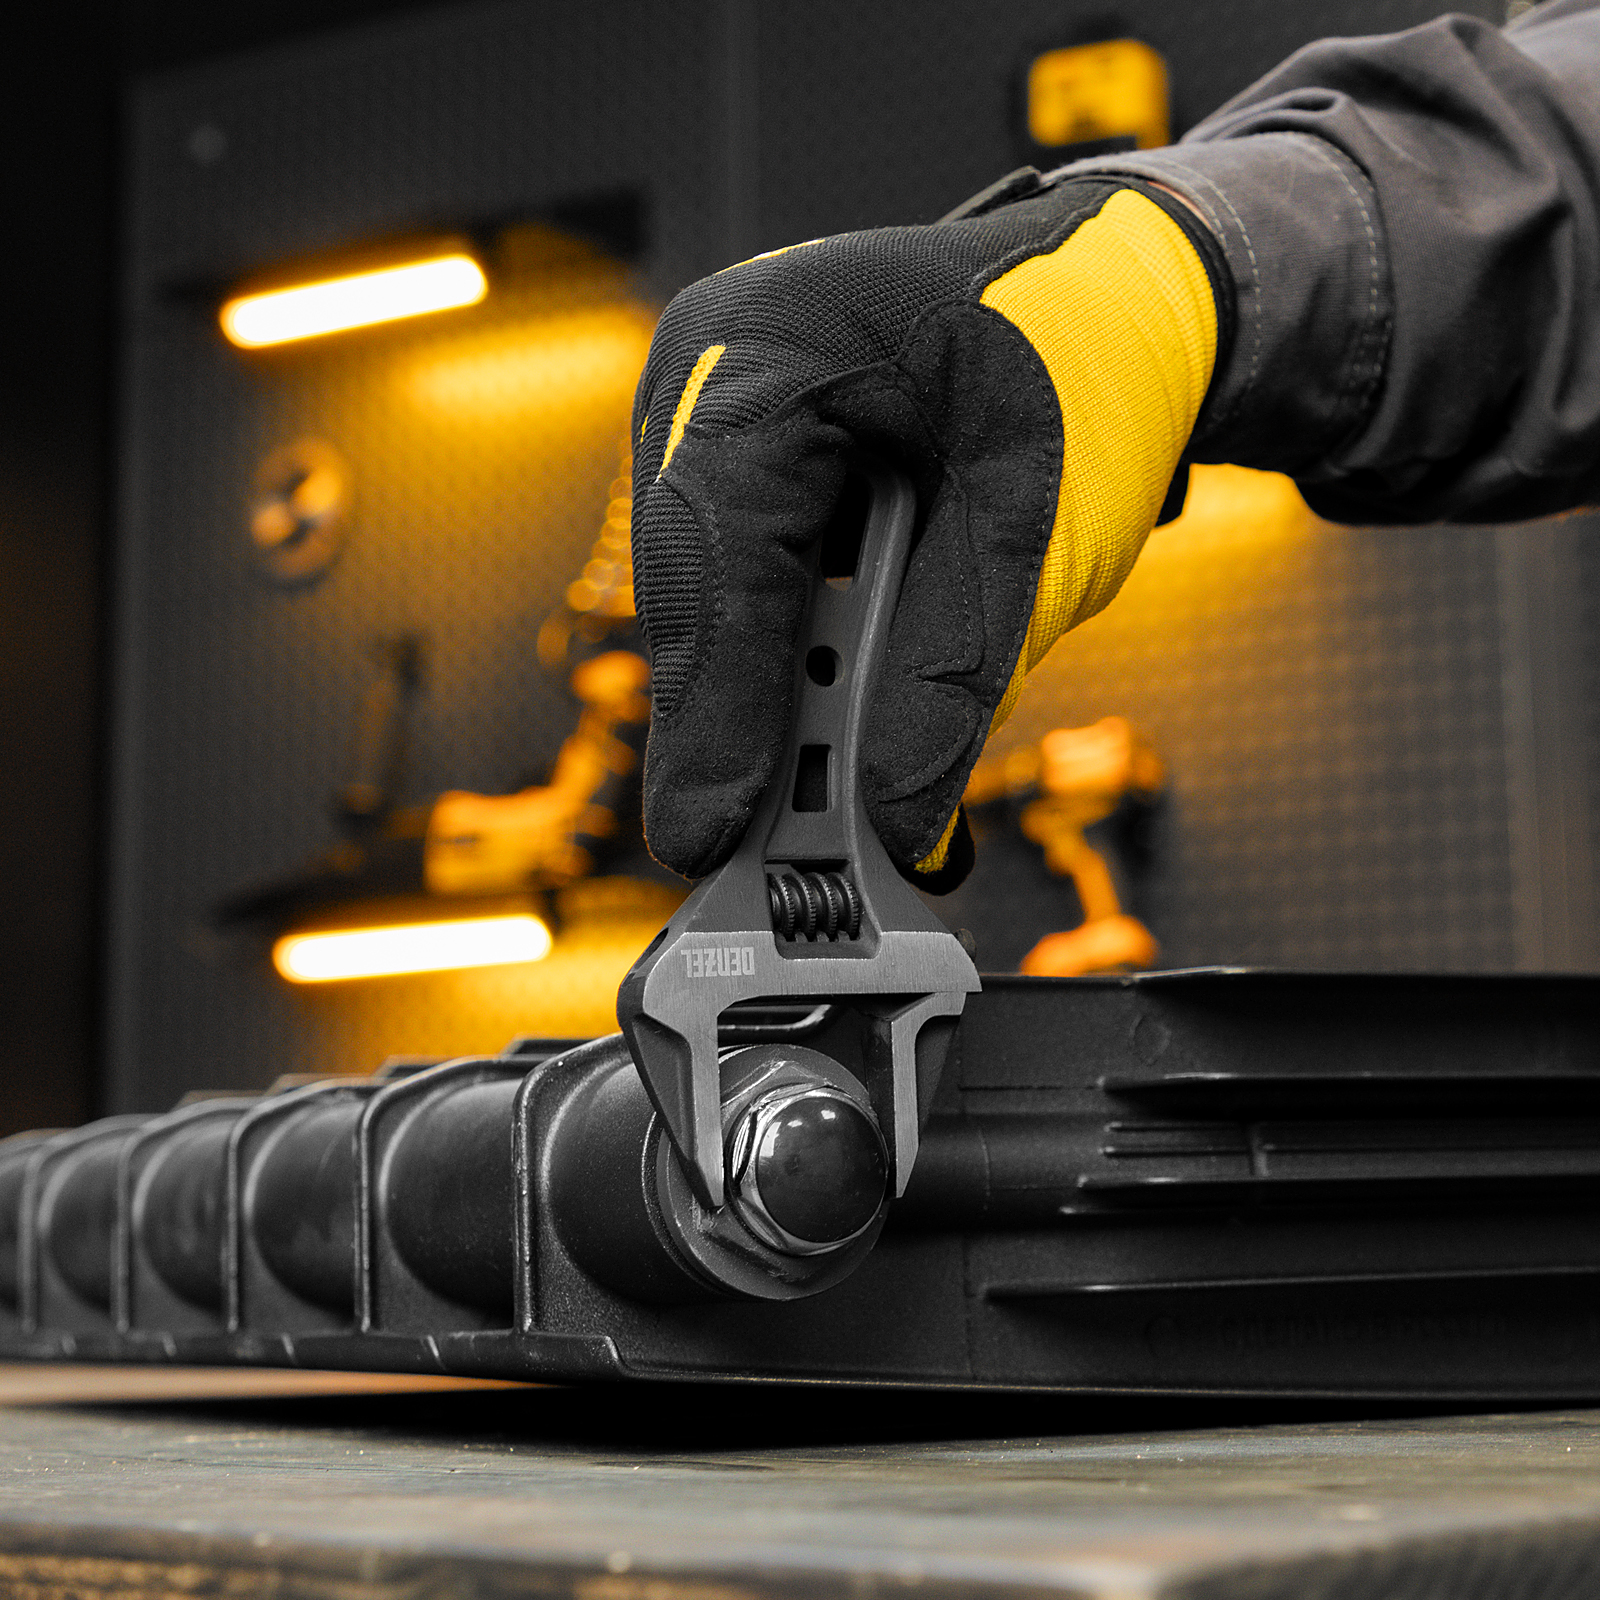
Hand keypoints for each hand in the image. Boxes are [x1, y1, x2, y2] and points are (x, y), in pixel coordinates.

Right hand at [630, 171, 1225, 886]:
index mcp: (770, 343)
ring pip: (713, 612)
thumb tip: (892, 818)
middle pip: (693, 593)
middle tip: (763, 865)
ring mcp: (713, 426)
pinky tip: (837, 742)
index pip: (715, 545)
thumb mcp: (1041, 520)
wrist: (1120, 296)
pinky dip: (795, 679)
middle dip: (735, 735)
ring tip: (819, 825)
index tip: (714, 830)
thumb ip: (955, 671)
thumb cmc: (1094, 364)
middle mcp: (708, 379)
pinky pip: (748, 600)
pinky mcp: (741, 479)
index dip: (714, 702)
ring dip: (773, 715)